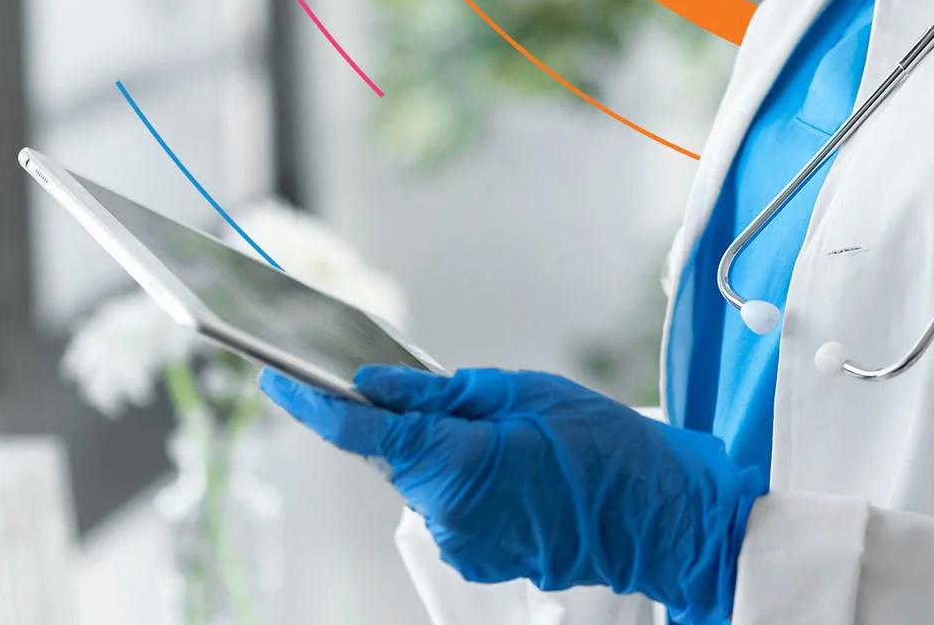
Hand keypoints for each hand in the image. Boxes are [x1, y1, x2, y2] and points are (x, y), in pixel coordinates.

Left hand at [263, 366, 764, 623]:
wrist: (661, 516)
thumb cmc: (605, 447)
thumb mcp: (524, 393)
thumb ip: (442, 396)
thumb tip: (378, 388)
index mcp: (452, 465)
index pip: (359, 433)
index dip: (310, 404)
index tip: (272, 376)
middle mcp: (444, 515)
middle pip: (391, 456)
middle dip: (400, 421)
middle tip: (443, 393)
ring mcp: (461, 543)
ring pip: (423, 480)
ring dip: (442, 451)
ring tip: (506, 434)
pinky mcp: (478, 555)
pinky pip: (450, 504)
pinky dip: (465, 478)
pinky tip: (511, 464)